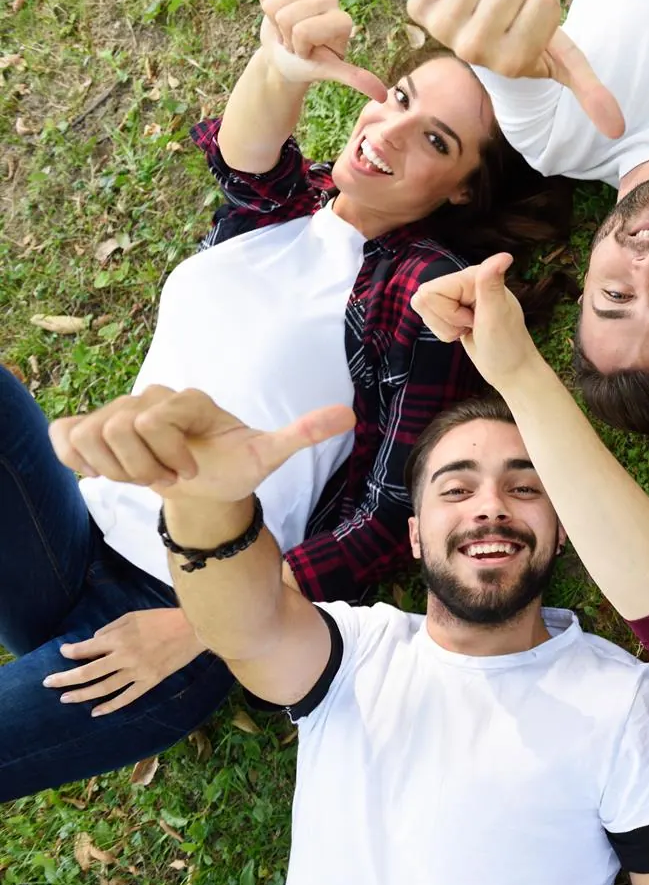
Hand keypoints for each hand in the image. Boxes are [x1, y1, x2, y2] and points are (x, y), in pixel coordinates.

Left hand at [43, 609, 203, 715]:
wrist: (194, 629)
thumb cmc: (163, 618)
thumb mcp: (134, 616)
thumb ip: (111, 629)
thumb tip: (94, 642)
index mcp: (120, 638)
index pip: (86, 648)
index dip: (71, 651)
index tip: (64, 652)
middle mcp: (124, 656)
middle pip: (88, 672)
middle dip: (65, 678)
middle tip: (48, 683)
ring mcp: (137, 671)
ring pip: (103, 688)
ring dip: (81, 694)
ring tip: (65, 699)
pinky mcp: (150, 681)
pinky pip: (127, 697)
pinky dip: (110, 706)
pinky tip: (96, 712)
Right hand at [49, 386, 355, 503]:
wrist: (205, 487)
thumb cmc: (234, 468)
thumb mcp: (267, 455)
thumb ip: (302, 434)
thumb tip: (348, 414)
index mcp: (187, 399)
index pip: (153, 420)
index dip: (167, 457)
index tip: (189, 472)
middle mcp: (149, 398)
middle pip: (118, 429)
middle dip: (144, 467)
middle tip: (169, 476)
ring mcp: (115, 411)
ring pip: (91, 436)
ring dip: (117, 470)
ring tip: (145, 474)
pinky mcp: (89, 428)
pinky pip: (64, 437)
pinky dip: (78, 461)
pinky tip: (103, 471)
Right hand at [256, 0, 386, 101]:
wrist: (285, 55)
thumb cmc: (307, 65)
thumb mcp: (329, 71)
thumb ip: (354, 78)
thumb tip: (383, 96)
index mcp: (343, 21)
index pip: (303, 31)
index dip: (299, 46)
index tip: (308, 52)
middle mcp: (331, 0)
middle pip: (287, 17)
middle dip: (286, 35)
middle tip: (296, 42)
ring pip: (274, 4)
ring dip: (275, 22)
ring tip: (288, 30)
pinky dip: (265, 7)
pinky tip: (278, 14)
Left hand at [406, 0, 623, 137]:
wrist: (475, 40)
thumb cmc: (525, 43)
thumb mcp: (560, 64)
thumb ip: (590, 92)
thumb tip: (617, 128)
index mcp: (511, 63)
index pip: (546, 0)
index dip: (543, 3)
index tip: (530, 23)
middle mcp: (473, 51)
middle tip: (506, 7)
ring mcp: (442, 28)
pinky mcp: (419, 6)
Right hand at [411, 253, 543, 387]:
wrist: (510, 369)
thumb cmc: (506, 345)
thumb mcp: (497, 315)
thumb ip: (491, 284)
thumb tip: (504, 256)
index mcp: (473, 274)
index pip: (430, 291)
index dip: (448, 313)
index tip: (474, 318)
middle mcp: (463, 280)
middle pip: (424, 299)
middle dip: (446, 320)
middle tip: (472, 324)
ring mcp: (457, 295)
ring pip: (425, 310)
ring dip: (446, 327)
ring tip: (469, 328)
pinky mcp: (452, 309)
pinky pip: (429, 319)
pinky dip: (445, 332)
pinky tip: (465, 332)